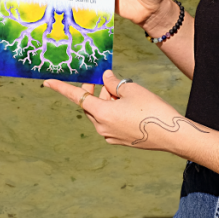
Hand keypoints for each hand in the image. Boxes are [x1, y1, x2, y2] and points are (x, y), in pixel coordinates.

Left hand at [44, 70, 205, 151]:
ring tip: (128, 95)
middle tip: (112, 82)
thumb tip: (104, 78)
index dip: (62, 88)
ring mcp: (109, 135)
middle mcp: (101, 126)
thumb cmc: (152, 109)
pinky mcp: (118, 140)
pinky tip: (131, 106)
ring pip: (101, 113)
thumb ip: (113, 82)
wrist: (171, 134)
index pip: (77, 97)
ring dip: (108, 101)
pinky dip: (114, 111)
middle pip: (91, 104)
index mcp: (101, 113)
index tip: (47, 82)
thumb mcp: (132, 89)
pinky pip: (109, 121)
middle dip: (98, 91)